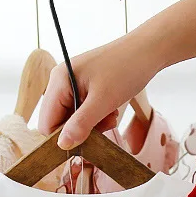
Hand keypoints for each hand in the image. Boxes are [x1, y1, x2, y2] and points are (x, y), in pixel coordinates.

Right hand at [38, 34, 160, 149]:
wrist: (148, 50)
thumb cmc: (126, 69)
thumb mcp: (103, 101)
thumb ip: (81, 124)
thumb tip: (62, 145)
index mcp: (59, 80)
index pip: (47, 123)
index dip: (62, 137)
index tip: (84, 141)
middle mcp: (60, 81)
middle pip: (59, 122)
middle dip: (80, 130)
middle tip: (103, 125)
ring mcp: (72, 84)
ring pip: (72, 119)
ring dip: (91, 125)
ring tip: (109, 116)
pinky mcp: (84, 87)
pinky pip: (82, 112)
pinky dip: (96, 116)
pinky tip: (110, 110)